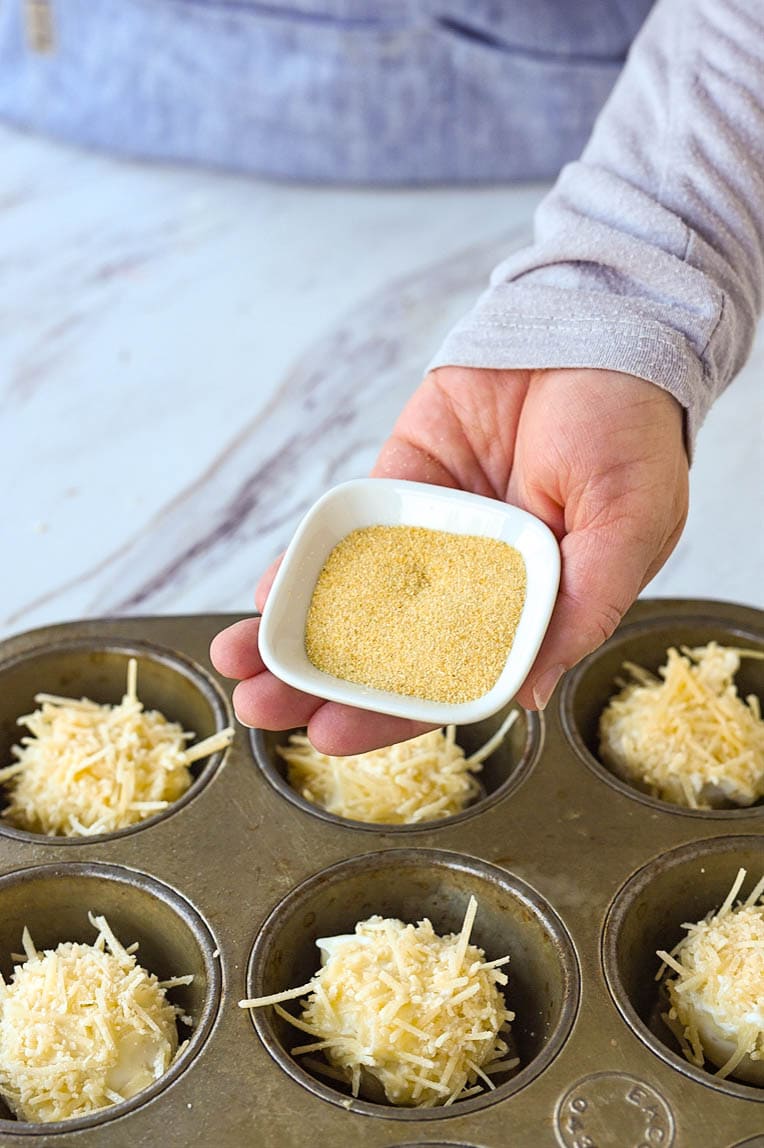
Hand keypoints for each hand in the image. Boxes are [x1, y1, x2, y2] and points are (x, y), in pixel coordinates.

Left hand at [210, 366, 688, 753]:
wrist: (596, 330)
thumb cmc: (630, 431)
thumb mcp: (630, 525)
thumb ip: (583, 607)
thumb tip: (527, 694)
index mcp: (528, 608)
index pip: (449, 680)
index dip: (390, 715)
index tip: (330, 736)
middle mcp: (471, 582)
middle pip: (385, 650)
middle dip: (320, 682)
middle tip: (259, 708)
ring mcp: (430, 535)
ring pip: (354, 597)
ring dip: (297, 631)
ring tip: (236, 660)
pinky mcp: (400, 484)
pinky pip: (345, 531)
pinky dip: (306, 561)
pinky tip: (267, 593)